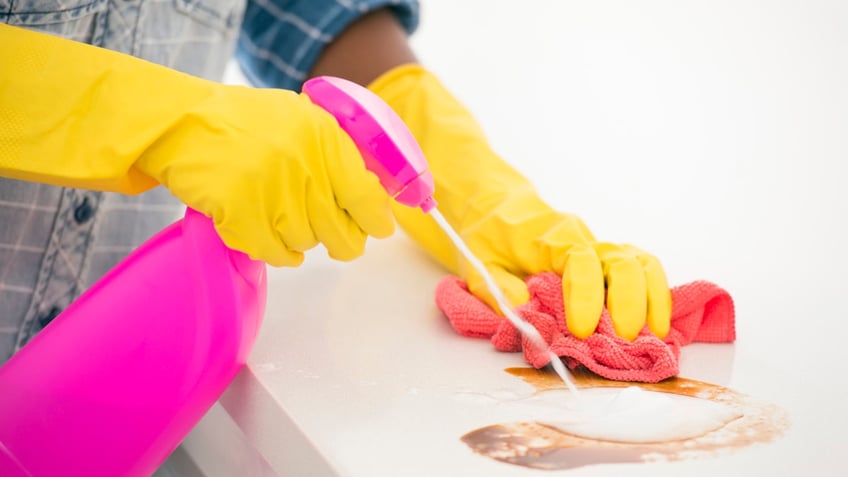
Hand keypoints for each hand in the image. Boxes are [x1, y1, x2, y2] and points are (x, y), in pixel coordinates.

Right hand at [0, 24, 393, 265]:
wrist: (183, 123)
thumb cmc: (245, 122)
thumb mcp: (302, 119)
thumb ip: (338, 152)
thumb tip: (375, 195)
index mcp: (325, 140)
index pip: (367, 198)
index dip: (376, 221)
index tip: (378, 228)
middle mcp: (304, 167)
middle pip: (342, 234)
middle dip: (344, 241)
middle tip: (339, 239)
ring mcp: (272, 193)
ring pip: (308, 245)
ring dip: (302, 238)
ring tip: (285, 216)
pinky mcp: (241, 217)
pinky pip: (277, 255)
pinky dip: (278, 252)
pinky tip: (270, 234)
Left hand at [368, 65, 669, 339]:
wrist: (494, 205)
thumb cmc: (487, 233)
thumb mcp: (480, 263)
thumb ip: (501, 290)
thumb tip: (528, 316)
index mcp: (550, 236)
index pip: (580, 262)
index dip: (585, 297)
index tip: (581, 330)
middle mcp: (582, 238)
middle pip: (622, 261)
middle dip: (630, 301)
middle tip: (624, 339)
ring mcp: (597, 248)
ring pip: (640, 262)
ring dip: (652, 298)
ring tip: (654, 336)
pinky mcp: (604, 261)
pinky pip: (639, 270)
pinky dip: (654, 295)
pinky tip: (657, 324)